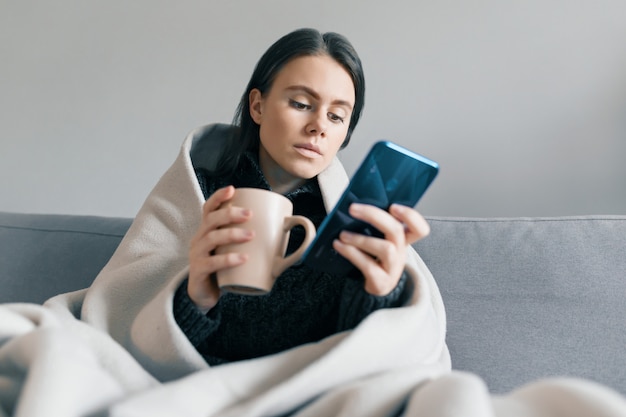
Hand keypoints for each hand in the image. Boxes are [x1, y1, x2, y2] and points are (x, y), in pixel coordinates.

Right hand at [188, 186, 253, 310]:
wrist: (204, 295)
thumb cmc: (223, 268)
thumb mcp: (233, 249)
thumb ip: (252, 238)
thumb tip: (287, 227)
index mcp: (207, 230)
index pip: (208, 209)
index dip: (219, 197)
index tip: (233, 189)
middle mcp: (199, 239)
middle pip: (210, 220)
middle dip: (230, 214)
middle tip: (250, 214)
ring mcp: (196, 256)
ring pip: (211, 239)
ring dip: (232, 234)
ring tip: (251, 235)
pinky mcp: (198, 272)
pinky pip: (211, 263)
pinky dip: (228, 260)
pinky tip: (243, 259)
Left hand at [332, 203, 429, 295]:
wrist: (374, 287)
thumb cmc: (375, 258)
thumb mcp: (380, 241)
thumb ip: (375, 226)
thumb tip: (356, 206)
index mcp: (403, 240)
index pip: (419, 228)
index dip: (410, 216)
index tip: (393, 206)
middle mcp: (401, 253)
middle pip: (396, 231)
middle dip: (374, 216)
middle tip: (353, 208)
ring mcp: (393, 268)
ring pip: (385, 249)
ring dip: (361, 239)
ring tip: (343, 234)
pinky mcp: (381, 282)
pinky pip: (369, 266)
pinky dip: (352, 253)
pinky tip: (339, 246)